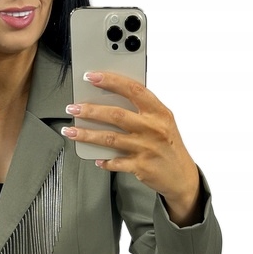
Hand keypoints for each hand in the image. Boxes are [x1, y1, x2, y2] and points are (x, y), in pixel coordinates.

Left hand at [63, 71, 201, 225]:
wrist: (182, 176)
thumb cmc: (169, 145)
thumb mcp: (163, 122)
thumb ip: (142, 110)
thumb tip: (110, 98)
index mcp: (159, 112)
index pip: (133, 89)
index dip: (111, 81)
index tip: (92, 77)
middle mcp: (153, 128)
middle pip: (116, 115)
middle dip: (90, 110)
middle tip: (73, 108)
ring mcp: (146, 148)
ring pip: (110, 138)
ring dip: (87, 134)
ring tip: (71, 131)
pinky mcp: (140, 166)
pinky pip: (115, 162)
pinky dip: (103, 160)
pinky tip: (96, 158)